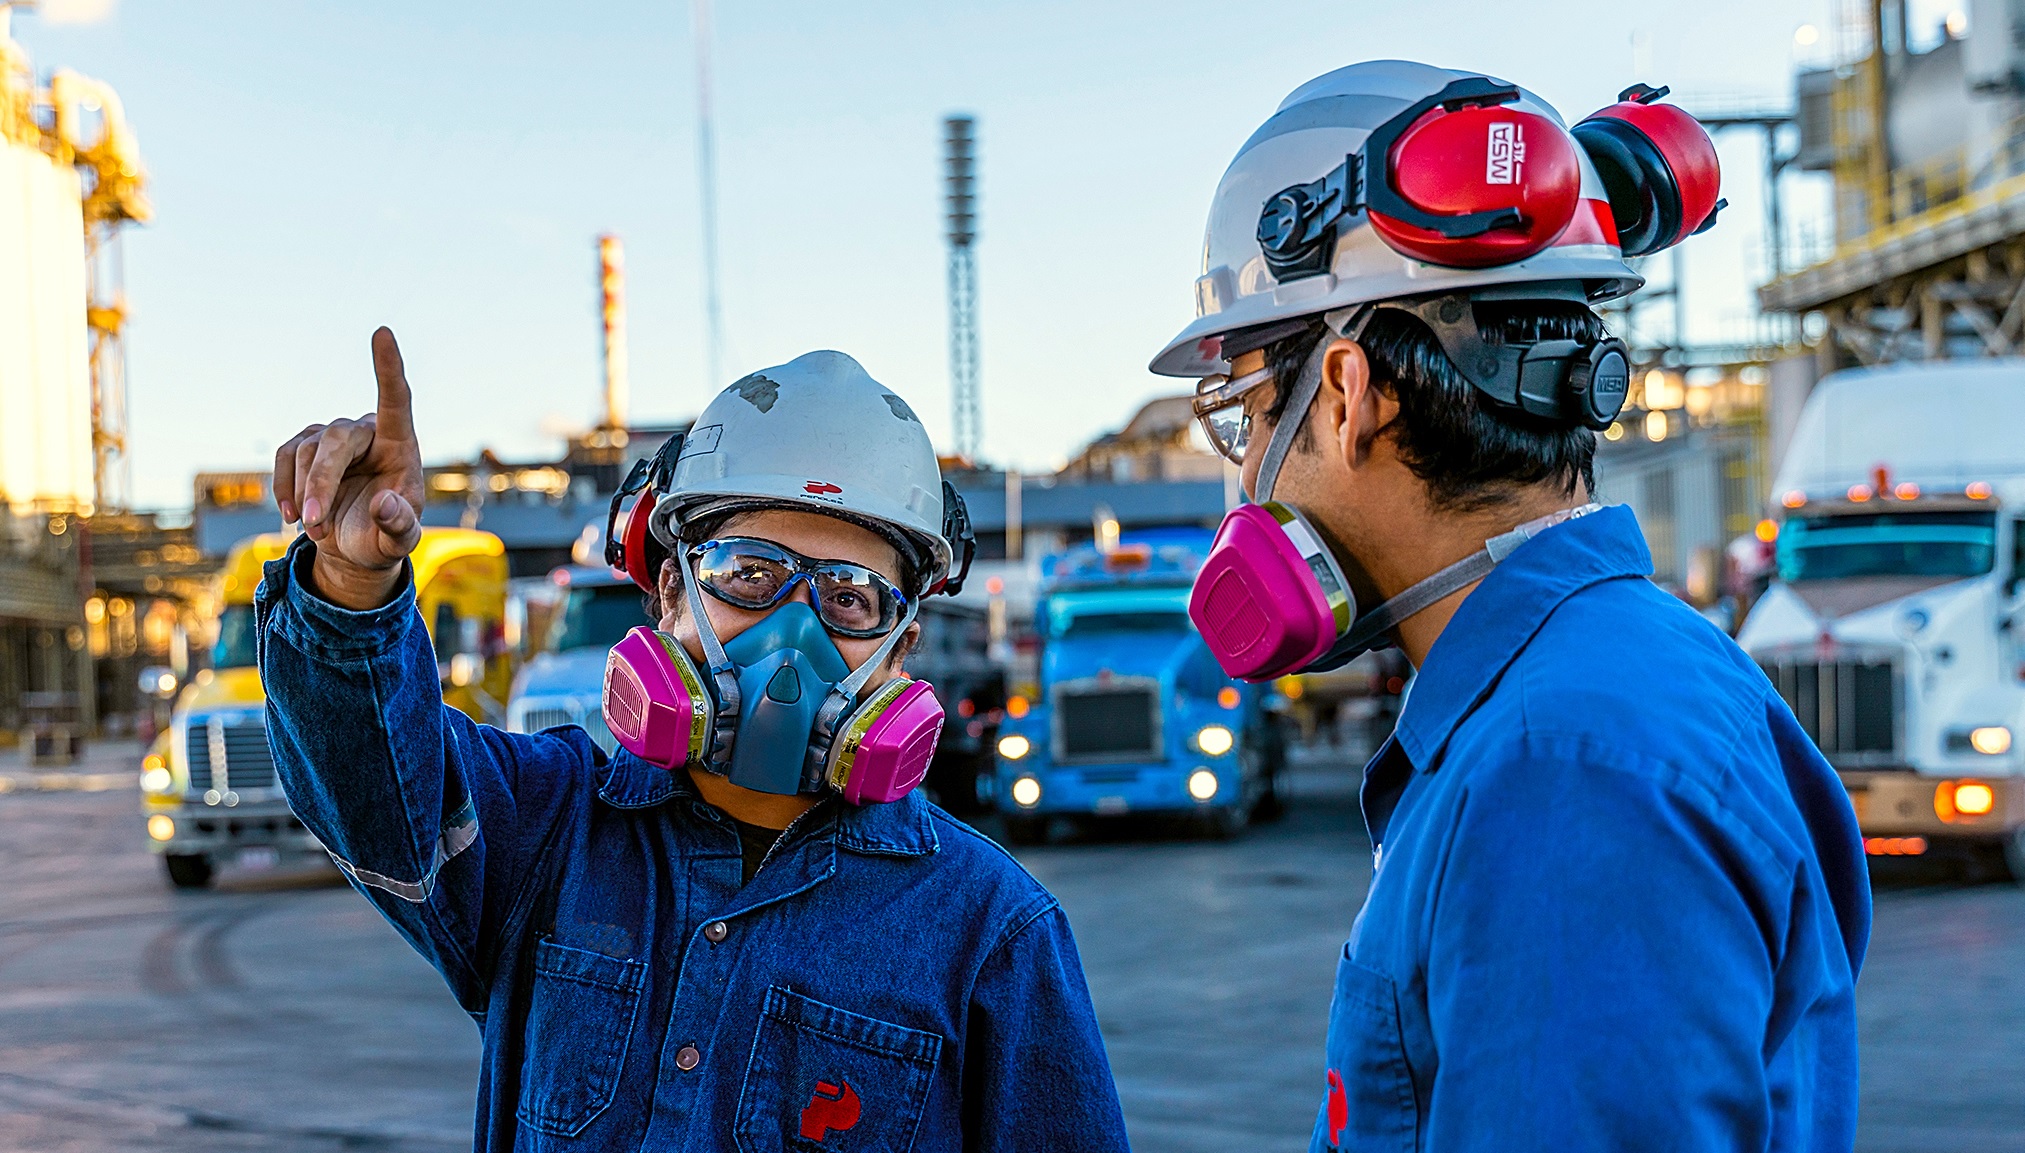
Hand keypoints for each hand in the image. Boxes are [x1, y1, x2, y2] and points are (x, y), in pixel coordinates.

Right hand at [273, 327, 425, 609]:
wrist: (358, 543)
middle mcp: (367, 430)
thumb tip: (383, 503)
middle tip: (315, 526)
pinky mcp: (305, 444)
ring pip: (305, 451)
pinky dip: (284, 488)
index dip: (388, 367)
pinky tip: (292, 515)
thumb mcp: (399, 542)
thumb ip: (399, 526)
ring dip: (303, 494)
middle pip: (336, 441)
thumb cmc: (386, 535)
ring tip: (315, 529)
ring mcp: (333, 434)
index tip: (382, 332)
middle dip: (320, 483)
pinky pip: (284, 457)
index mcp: (400, 444)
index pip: (396, 399)